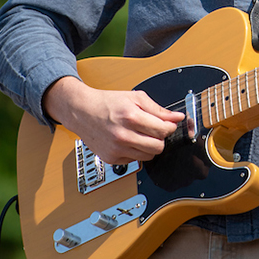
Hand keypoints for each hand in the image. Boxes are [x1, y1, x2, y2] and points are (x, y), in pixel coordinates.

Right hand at [44, 76, 183, 164]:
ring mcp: (116, 149)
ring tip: (141, 135)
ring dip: (149, 146)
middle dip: (160, 138)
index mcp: (131, 117)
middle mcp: (123, 135)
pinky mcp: (111, 159)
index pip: (162, 130)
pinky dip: (136, 152)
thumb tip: (176, 117)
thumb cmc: (107, 103)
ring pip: (148, 156)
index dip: (169, 127)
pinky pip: (134, 160)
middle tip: (155, 130)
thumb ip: (158, 109)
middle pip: (158, 146)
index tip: (168, 125)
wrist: (82, 111)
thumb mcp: (135, 98)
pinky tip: (129, 140)